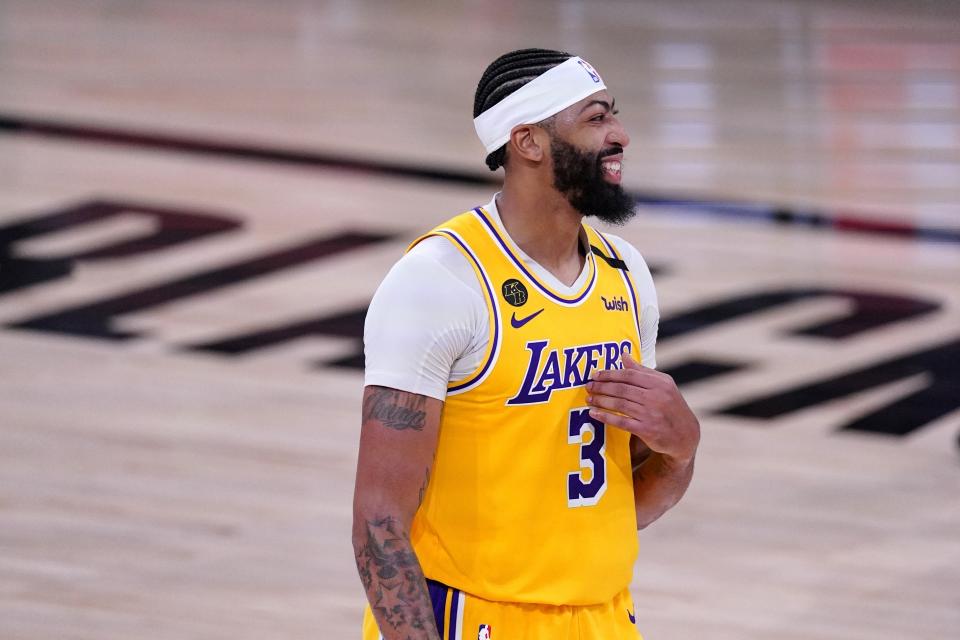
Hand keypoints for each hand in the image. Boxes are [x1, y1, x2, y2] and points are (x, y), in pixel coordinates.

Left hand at [585, 353, 699, 463]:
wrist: (685, 434)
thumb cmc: (670, 406)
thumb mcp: (662, 385)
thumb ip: (642, 371)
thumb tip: (623, 355)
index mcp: (660, 383)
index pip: (630, 374)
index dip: (610, 374)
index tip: (595, 375)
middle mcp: (657, 397)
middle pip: (622, 389)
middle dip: (602, 387)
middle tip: (588, 387)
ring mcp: (652, 414)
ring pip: (620, 404)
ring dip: (601, 401)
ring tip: (589, 399)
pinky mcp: (647, 430)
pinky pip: (621, 421)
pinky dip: (606, 417)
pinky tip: (594, 414)